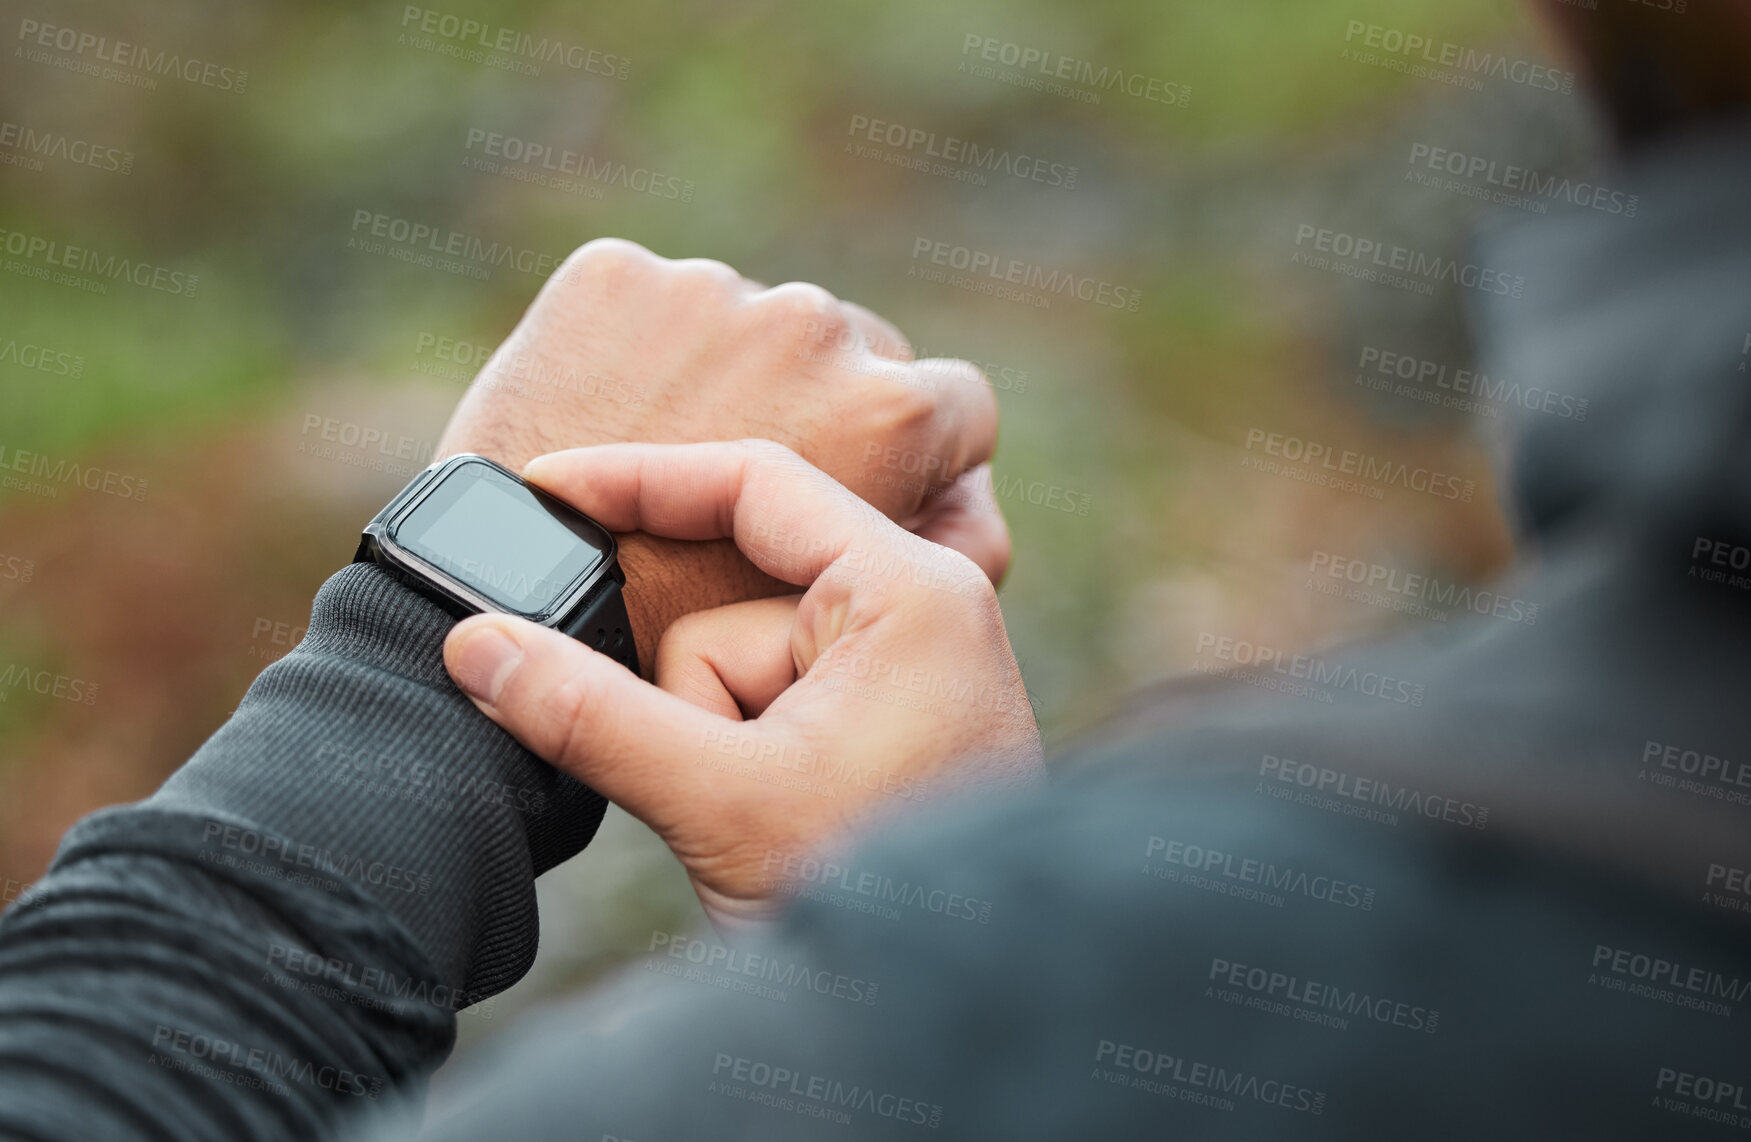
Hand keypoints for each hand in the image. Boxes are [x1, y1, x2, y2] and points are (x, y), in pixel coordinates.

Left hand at [434, 239, 1009, 666]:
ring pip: (749, 325)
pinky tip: (603, 420)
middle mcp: (815, 324)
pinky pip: (650, 305)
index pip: (958, 407)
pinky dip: (636, 350)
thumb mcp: (853, 610)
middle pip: (854, 354)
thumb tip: (980, 500)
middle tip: (744, 488)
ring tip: (665, 459)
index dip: (920, 456)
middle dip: (819, 406)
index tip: (865, 486)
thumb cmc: (694, 637)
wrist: (517, 599)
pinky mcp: (614, 273)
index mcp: (891, 407)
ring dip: (728, 374)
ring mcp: (709, 289)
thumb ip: (953, 551)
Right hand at [441, 440, 1042, 931]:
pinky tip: (769, 819)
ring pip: (739, 663)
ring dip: (717, 742)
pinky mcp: (881, 718)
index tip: (545, 484)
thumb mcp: (721, 801)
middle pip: (733, 598)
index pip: (757, 484)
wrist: (950, 1007)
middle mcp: (918, 609)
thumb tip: (477, 646)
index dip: (640, 480)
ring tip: (765, 824)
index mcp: (910, 591)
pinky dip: (740, 752)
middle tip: (709, 773)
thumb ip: (591, 717)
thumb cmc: (879, 898)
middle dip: (690, 692)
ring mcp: (902, 667)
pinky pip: (768, 701)